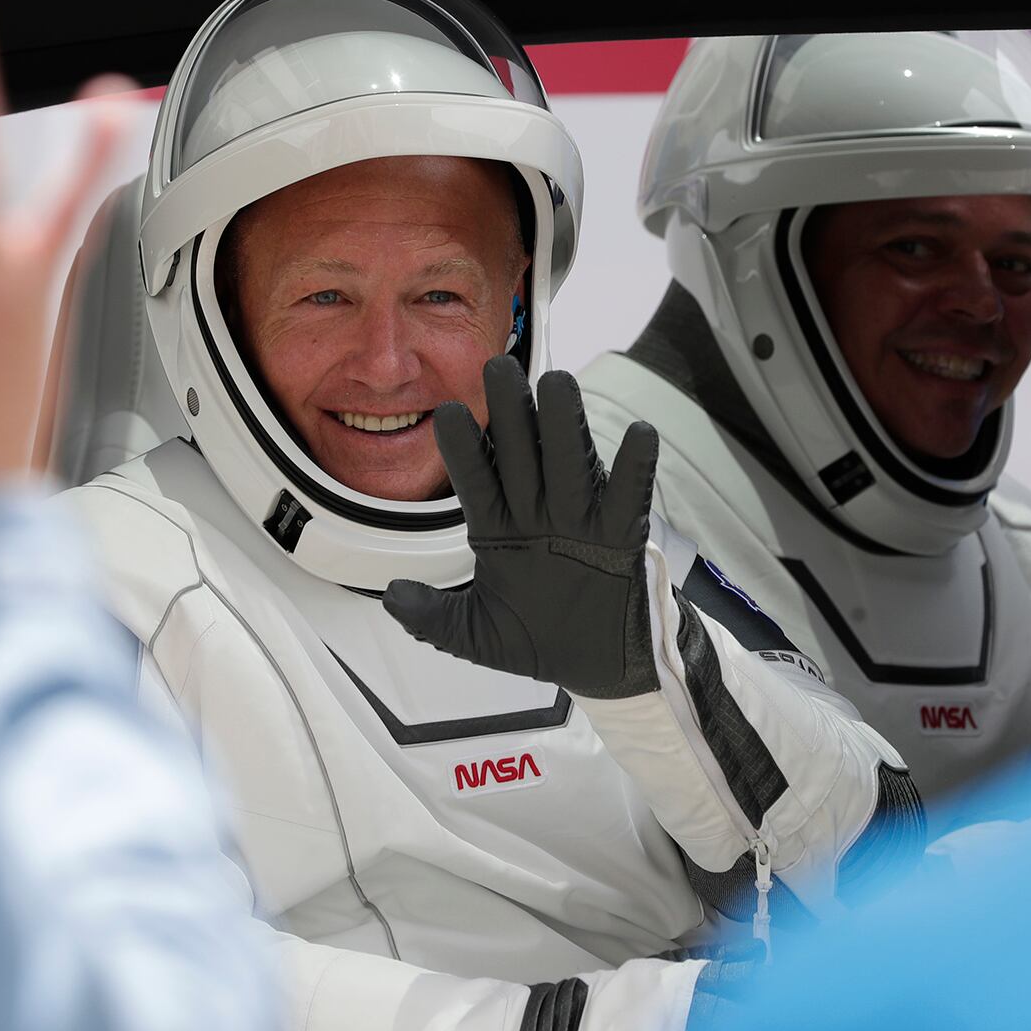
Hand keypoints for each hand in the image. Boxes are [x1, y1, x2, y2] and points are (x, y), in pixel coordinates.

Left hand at [383, 357, 662, 697]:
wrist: (598, 664)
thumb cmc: (538, 639)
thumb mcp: (474, 634)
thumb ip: (432, 618)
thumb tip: (391, 597)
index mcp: (498, 529)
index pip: (476, 480)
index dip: (462, 448)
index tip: (443, 413)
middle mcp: (537, 513)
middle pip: (521, 454)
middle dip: (509, 413)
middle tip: (497, 366)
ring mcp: (579, 520)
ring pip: (569, 462)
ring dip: (564, 424)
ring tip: (557, 384)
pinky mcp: (620, 536)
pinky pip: (628, 496)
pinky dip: (635, 468)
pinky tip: (639, 435)